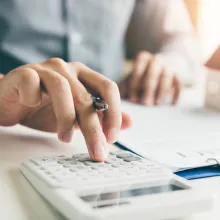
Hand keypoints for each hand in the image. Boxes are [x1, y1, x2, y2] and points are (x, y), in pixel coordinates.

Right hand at [0, 59, 131, 160]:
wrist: (14, 102)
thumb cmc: (47, 109)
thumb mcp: (78, 116)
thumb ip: (102, 117)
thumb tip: (130, 122)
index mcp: (84, 75)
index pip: (108, 88)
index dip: (114, 113)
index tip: (112, 138)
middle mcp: (68, 68)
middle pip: (86, 96)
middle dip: (93, 128)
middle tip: (97, 152)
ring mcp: (45, 69)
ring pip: (63, 90)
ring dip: (65, 118)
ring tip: (65, 138)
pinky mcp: (24, 73)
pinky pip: (32, 83)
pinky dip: (33, 98)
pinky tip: (32, 106)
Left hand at [120, 51, 180, 104]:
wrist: (161, 67)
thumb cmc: (141, 76)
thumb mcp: (132, 79)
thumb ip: (126, 87)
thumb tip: (119, 100)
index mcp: (142, 59)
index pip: (138, 70)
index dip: (135, 85)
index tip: (133, 100)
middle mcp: (156, 59)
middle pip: (152, 73)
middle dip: (148, 90)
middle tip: (145, 104)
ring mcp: (168, 65)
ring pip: (166, 77)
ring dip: (161, 91)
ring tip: (156, 104)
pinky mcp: (178, 73)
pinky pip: (179, 83)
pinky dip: (176, 93)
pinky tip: (172, 105)